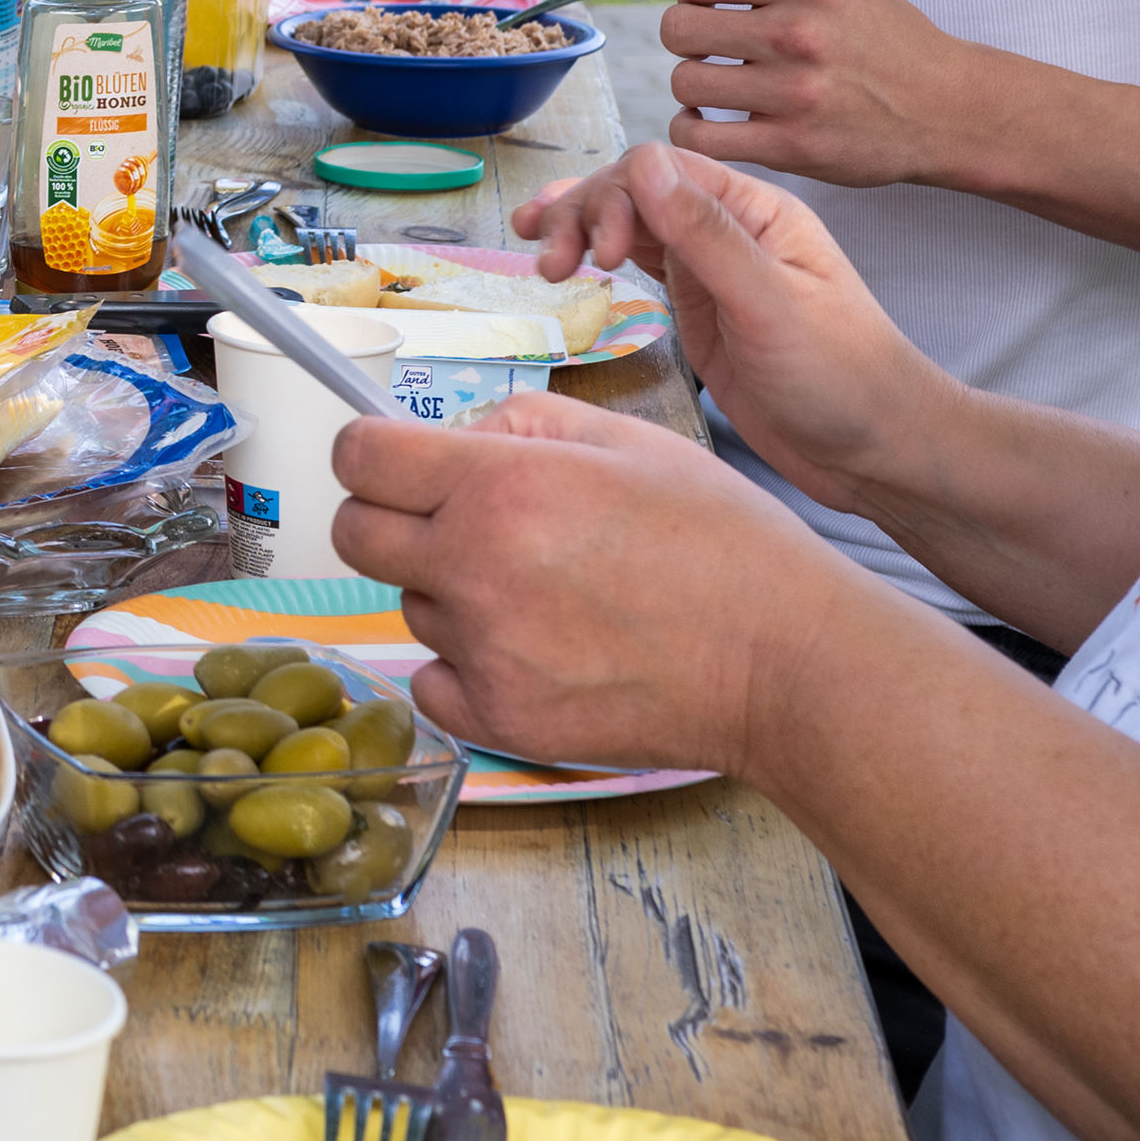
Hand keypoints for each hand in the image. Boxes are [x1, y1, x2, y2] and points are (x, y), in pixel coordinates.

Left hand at [327, 389, 854, 778]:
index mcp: (501, 487)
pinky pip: (433, 682)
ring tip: (543, 591)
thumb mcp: (627, 439)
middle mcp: (476, 568)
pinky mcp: (500, 718)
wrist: (784, 661)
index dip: (369, 450)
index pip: (358, 457)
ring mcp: (484, 651)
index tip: (392, 458)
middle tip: (456, 521)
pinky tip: (533, 650)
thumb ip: (523, 422)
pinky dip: (464, 667)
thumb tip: (458, 433)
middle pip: (355, 534)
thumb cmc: (722, 544)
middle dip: (391, 516)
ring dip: (448, 592)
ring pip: (409, 605)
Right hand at [511, 143, 943, 513]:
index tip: (599, 257)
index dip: (615, 198)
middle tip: (550, 265)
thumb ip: (707, 237)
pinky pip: (639, 265)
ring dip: (580, 232)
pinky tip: (569, 265)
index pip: (663, 168)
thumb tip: (643, 167)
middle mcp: (730, 230)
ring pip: (630, 225)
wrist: (877, 452)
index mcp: (758, 211)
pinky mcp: (698, 311)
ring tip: (542, 261)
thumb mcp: (772, 305)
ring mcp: (711, 271)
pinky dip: (598, 259)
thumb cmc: (845, 379)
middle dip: (584, 215)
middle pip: (636, 192)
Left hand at [657, 0, 998, 191]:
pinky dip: (690, 129)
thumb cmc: (881, 37)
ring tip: (722, 83)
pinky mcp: (792, 146)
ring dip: (694, 83)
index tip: (713, 6)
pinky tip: (710, 119)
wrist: (946, 108)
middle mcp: (801, 32)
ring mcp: (796, 93)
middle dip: (687, 37)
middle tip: (715, 48)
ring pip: (685, 82)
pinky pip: (698, 136)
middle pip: (678, 28)